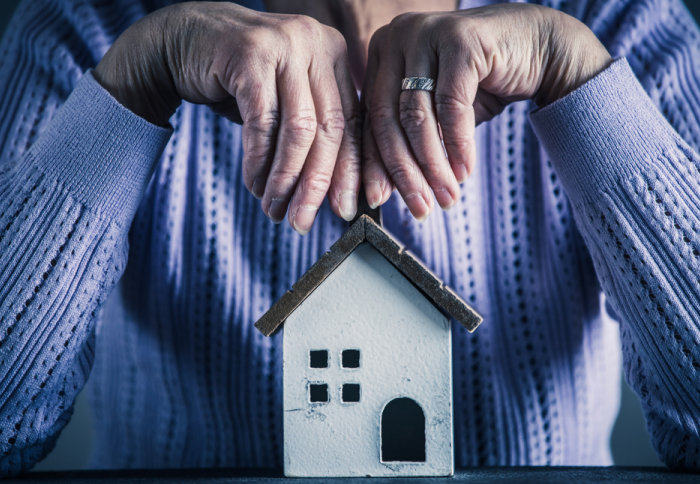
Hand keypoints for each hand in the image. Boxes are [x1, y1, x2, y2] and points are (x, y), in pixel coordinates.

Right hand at [93, 2, 360, 233]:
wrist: (181, 40)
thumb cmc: (238, 79)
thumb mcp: (286, 98)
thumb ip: (315, 128)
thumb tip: (338, 190)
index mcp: (334, 52)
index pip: (353, 120)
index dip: (352, 171)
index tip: (345, 210)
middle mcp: (315, 41)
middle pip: (330, 128)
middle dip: (317, 184)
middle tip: (303, 222)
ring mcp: (284, 44)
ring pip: (300, 130)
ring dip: (286, 179)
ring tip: (274, 209)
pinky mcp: (250, 54)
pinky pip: (263, 123)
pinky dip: (259, 162)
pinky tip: (254, 185)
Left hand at [362, 4, 612, 218]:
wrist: (539, 47)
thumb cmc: (481, 83)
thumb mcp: (436, 113)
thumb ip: (407, 139)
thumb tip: (381, 190)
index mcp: (381, 52)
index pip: (370, 117)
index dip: (374, 163)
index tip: (379, 200)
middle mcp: (397, 36)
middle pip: (388, 119)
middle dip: (405, 173)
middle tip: (419, 209)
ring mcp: (426, 33)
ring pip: (417, 117)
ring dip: (433, 166)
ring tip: (446, 198)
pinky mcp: (460, 39)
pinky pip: (451, 106)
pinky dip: (457, 145)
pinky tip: (464, 172)